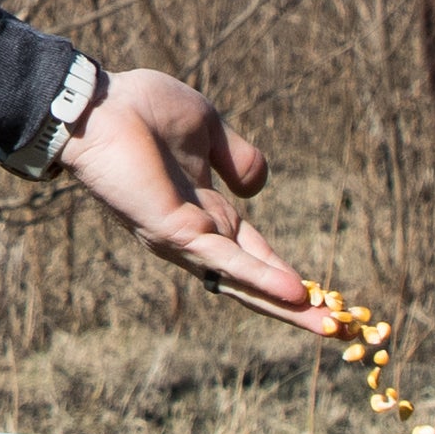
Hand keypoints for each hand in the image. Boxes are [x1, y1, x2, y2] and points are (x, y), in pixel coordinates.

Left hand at [56, 61, 322, 327]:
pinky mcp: (174, 232)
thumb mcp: (208, 129)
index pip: (253, 253)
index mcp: (207, 211)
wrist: (98, 104)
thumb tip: (257, 188)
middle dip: (292, 307)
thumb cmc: (141, 110)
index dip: (285, 275)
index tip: (320, 298)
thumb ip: (237, 158)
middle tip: (336, 329)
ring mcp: (184, 237)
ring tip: (324, 325)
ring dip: (283, 304)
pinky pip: (225, 260)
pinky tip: (294, 292)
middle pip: (252, 280)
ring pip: (242, 280)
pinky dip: (259, 277)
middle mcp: (197, 232)